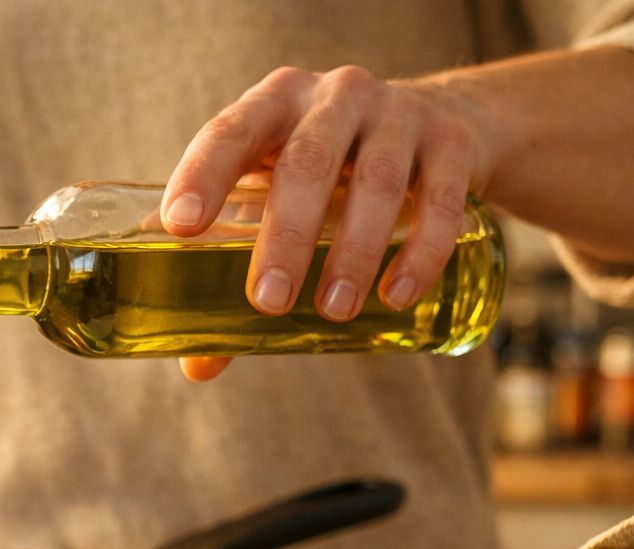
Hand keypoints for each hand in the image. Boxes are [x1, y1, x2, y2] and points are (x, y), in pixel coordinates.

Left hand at [163, 65, 492, 381]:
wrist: (440, 125)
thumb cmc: (329, 171)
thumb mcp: (277, 193)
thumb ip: (230, 268)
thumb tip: (198, 366)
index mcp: (272, 105)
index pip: (229, 133)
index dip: (202, 175)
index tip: (180, 226)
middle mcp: (334, 98)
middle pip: (307, 163)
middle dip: (285, 235)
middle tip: (268, 302)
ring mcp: (398, 113)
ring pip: (377, 181)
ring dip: (354, 252)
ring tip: (333, 312)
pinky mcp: (453, 141)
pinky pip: (441, 198)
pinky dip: (421, 250)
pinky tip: (398, 295)